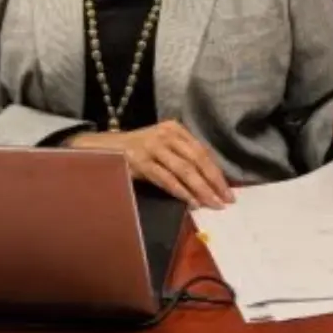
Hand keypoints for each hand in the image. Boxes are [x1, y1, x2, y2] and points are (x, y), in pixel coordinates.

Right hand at [64, 120, 234, 209]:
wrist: (105, 147)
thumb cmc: (138, 149)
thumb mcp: (162, 145)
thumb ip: (182, 156)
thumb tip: (209, 181)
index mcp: (175, 129)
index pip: (201, 151)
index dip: (216, 172)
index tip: (228, 191)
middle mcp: (166, 135)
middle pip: (196, 160)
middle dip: (213, 182)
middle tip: (226, 200)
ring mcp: (152, 147)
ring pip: (184, 170)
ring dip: (201, 189)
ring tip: (212, 204)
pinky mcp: (140, 162)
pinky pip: (166, 179)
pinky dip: (181, 192)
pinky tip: (191, 202)